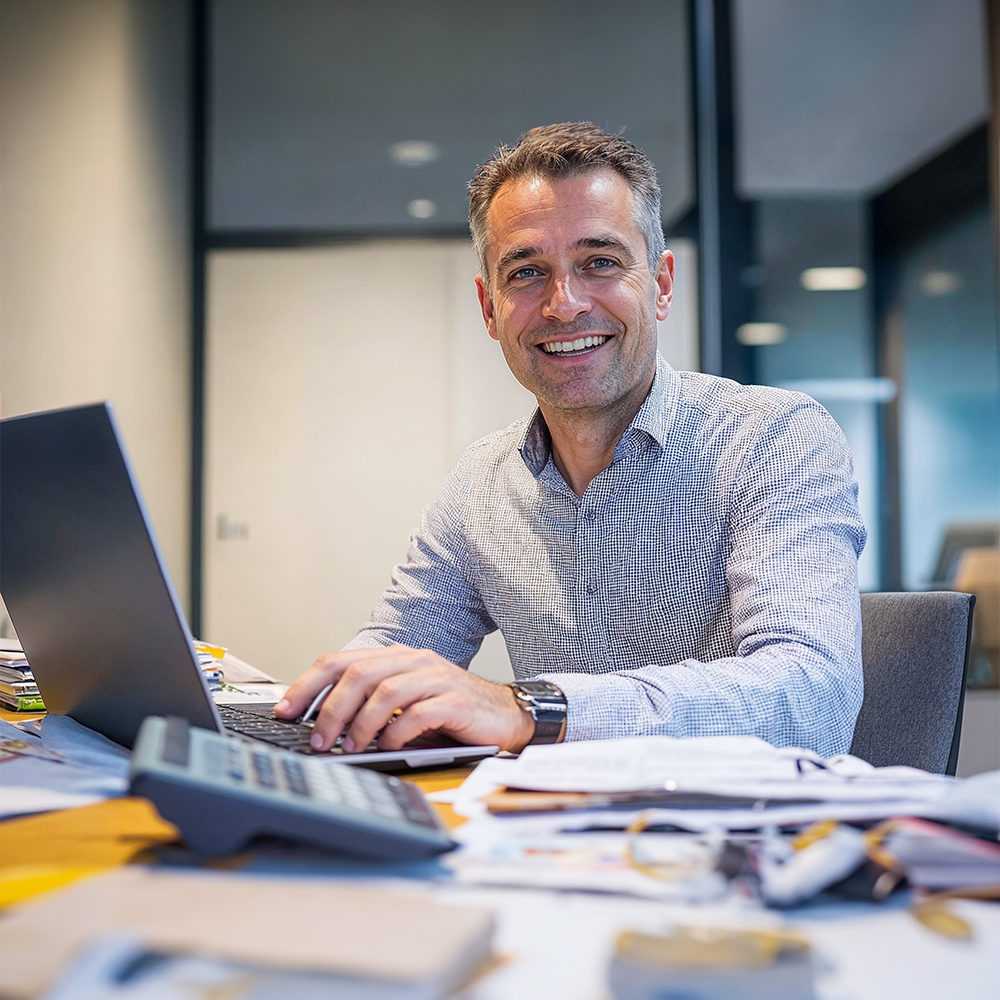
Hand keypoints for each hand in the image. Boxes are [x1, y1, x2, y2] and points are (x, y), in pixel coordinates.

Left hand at [273, 644, 535, 752]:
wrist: (505, 715)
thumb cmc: (451, 713)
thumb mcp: (405, 703)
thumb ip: (371, 704)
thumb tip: (320, 725)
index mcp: (395, 658)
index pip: (340, 661)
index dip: (308, 685)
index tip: (284, 711)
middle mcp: (413, 661)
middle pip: (358, 674)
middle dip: (330, 710)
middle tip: (318, 740)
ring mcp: (435, 677)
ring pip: (384, 692)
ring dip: (360, 725)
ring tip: (350, 749)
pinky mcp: (455, 700)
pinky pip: (417, 713)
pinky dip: (395, 732)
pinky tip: (387, 746)